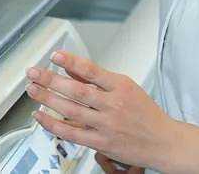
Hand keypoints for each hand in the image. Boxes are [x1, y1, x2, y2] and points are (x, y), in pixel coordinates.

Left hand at [26, 51, 178, 170]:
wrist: (165, 142)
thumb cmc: (147, 115)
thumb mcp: (127, 88)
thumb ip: (96, 79)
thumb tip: (70, 68)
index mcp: (121, 86)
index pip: (91, 70)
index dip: (71, 61)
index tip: (54, 55)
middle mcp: (113, 104)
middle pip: (76, 90)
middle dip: (51, 80)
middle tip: (33, 73)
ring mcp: (107, 125)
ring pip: (71, 110)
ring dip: (48, 99)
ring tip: (33, 89)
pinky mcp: (102, 143)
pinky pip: (72, 133)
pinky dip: (53, 125)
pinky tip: (40, 116)